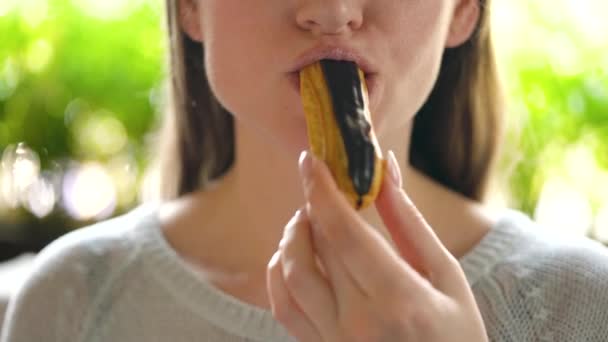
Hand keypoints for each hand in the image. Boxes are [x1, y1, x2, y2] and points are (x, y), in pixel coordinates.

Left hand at [266, 151, 487, 341]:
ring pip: (289, 276)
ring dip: (292, 237)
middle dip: (312, 208)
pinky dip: (280, 272)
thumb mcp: (447, 277)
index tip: (311, 161)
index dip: (321, 190)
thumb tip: (385, 171)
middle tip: (322, 191)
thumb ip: (409, 223)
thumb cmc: (457, 335)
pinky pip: (283, 307)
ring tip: (308, 221)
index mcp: (399, 299)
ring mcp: (333, 341)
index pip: (343, 232)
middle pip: (314, 248)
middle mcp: (358, 323)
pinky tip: (295, 257)